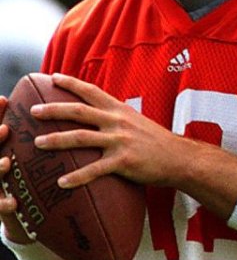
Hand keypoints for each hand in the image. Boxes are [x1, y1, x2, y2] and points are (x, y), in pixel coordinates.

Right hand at [0, 98, 34, 244]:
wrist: (23, 214)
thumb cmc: (29, 179)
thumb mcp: (33, 158)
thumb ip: (40, 137)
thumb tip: (60, 108)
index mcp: (2, 152)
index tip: (4, 99)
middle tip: (4, 128)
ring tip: (6, 163)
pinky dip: (3, 203)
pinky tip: (13, 203)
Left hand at [30, 73, 202, 189]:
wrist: (180, 158)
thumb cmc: (157, 142)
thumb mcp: (137, 121)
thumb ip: (116, 117)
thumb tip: (97, 116)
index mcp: (120, 110)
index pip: (92, 91)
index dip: (71, 83)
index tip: (52, 77)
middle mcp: (118, 122)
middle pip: (79, 111)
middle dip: (53, 110)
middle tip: (33, 111)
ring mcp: (120, 141)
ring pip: (81, 138)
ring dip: (56, 140)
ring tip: (37, 144)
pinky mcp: (124, 161)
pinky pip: (95, 170)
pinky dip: (76, 177)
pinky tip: (61, 183)